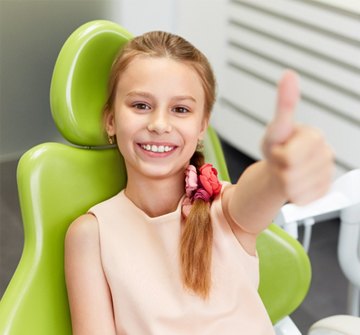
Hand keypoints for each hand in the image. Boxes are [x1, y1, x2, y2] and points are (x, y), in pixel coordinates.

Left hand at [262, 70, 333, 204]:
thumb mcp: (276, 128)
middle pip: (292, 174)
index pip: (291, 157)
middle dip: (280, 170)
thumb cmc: (277, 147)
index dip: (279, 156)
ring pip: (295, 189)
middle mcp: (326, 155)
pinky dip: (292, 195)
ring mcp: (327, 174)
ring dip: (284, 183)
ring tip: (286, 172)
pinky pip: (302, 199)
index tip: (280, 149)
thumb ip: (284, 103)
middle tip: (282, 162)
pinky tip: (294, 184)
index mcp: (315, 137)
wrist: (278, 169)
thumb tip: (288, 75)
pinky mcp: (324, 192)